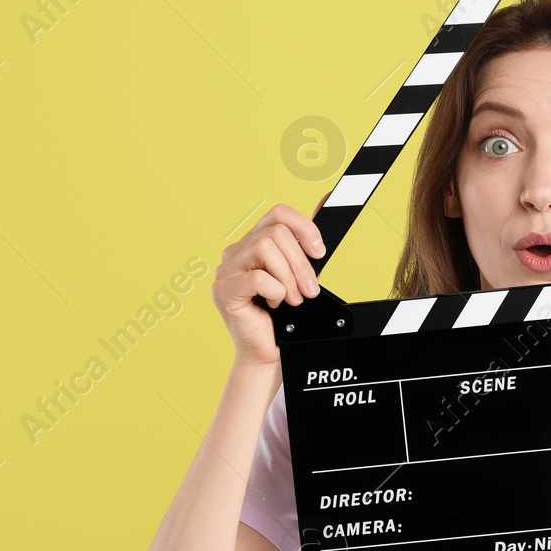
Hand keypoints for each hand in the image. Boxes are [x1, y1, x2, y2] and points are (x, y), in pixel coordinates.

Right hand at [212, 196, 328, 367]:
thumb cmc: (283, 316)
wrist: (269, 352)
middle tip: (308, 290)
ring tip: (292, 299)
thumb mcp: (299, 274)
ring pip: (266, 249)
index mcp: (253, 244)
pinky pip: (257, 278)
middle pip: (276, 233)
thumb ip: (306, 241)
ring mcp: (225, 271)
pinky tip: (274, 304)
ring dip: (289, 277)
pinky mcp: (223, 292)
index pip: (278, 214)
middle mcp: (236, 253)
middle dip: (301, 263)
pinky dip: (275, 292)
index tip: (319, 252)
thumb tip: (327, 198)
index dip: (304, 228)